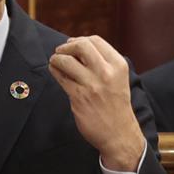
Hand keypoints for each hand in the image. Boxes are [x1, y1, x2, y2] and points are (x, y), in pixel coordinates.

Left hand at [49, 35, 145, 170]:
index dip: (79, 40)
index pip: (95, 40)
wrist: (119, 134)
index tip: (72, 45)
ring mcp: (92, 85)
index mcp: (118, 66)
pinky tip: (56, 72)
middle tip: (60, 52)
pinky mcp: (78, 97)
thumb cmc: (116, 106)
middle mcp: (106, 73)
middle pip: (80, 45)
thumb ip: (104, 63)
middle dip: (66, 47)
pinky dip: (55, 71)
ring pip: (66, 60)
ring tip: (55, 62)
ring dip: (56, 59)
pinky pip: (61, 77)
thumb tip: (77, 46)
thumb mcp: (119, 79)